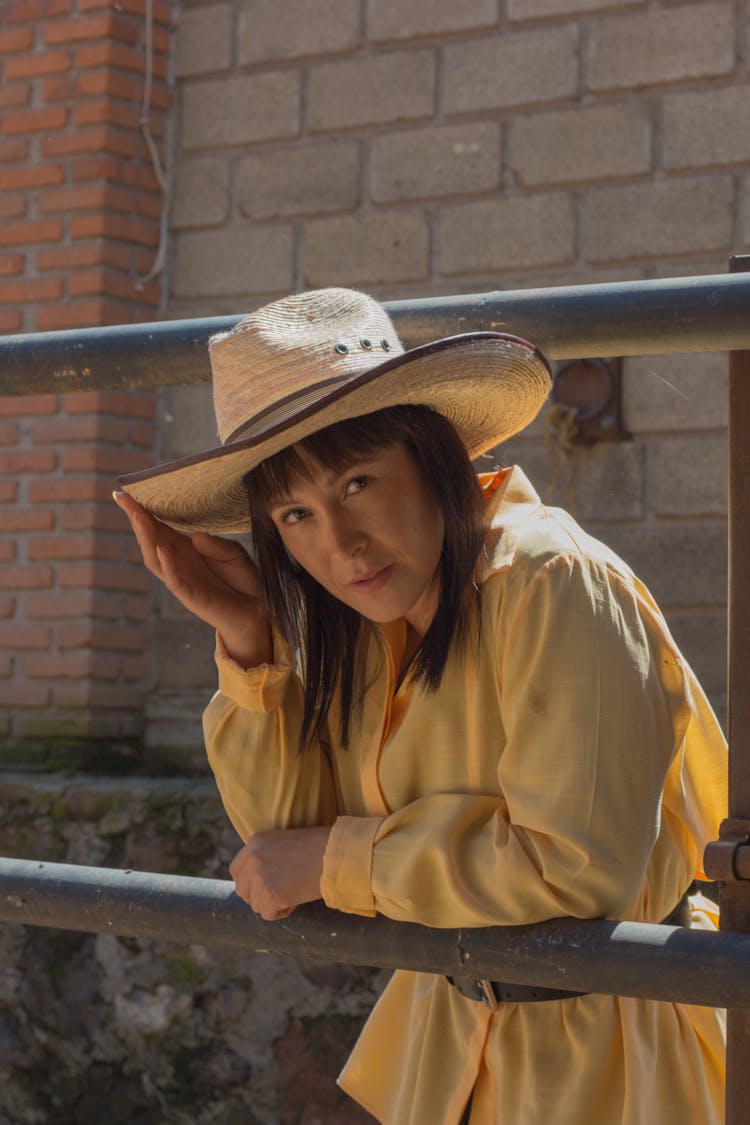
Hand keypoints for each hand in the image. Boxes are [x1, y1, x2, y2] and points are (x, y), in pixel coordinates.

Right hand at [113, 490, 272, 666]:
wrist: (257, 609)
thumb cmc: (242, 579)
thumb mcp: (233, 553)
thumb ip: (216, 545)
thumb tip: (196, 535)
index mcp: (185, 549)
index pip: (159, 527)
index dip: (143, 511)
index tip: (126, 492)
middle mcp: (178, 563)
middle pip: (150, 539)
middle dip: (136, 519)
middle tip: (123, 497)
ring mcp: (181, 580)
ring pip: (155, 559)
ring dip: (146, 538)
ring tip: (138, 516)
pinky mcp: (191, 597)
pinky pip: (175, 581)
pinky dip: (167, 566)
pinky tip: (162, 550)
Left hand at [229, 826, 331, 920]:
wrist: (338, 854)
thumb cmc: (320, 848)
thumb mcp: (286, 844)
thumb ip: (267, 857)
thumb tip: (257, 881)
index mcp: (255, 841)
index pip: (236, 870)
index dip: (250, 882)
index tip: (266, 886)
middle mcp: (253, 857)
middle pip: (242, 890)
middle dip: (258, 896)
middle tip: (281, 894)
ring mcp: (259, 876)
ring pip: (255, 904)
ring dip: (273, 904)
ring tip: (295, 891)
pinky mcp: (269, 894)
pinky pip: (268, 914)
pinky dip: (282, 912)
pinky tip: (298, 898)